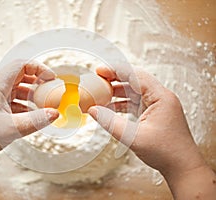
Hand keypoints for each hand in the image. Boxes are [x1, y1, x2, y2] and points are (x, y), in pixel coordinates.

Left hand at [0, 61, 59, 162]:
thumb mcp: (13, 128)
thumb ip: (37, 120)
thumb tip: (54, 113)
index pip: (20, 65)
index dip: (39, 68)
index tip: (51, 78)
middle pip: (19, 77)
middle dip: (37, 83)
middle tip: (50, 91)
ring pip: (15, 91)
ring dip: (30, 96)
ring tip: (43, 106)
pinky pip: (10, 102)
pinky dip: (23, 106)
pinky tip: (31, 117)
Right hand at [88, 66, 215, 198]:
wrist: (182, 167)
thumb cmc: (166, 152)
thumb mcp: (133, 137)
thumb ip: (110, 122)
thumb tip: (92, 110)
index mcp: (161, 97)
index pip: (135, 76)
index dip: (115, 71)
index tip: (99, 71)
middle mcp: (161, 98)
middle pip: (134, 81)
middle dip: (114, 80)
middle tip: (97, 80)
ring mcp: (158, 106)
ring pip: (133, 92)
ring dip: (117, 93)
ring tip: (99, 95)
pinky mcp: (154, 114)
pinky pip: (135, 103)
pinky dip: (122, 105)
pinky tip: (109, 108)